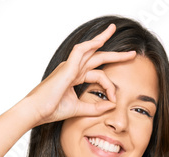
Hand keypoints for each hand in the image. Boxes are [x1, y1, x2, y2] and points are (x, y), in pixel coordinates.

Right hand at [22, 22, 136, 125]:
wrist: (36, 111)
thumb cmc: (51, 110)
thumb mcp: (78, 109)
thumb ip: (94, 108)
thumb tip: (111, 105)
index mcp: (73, 77)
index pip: (97, 74)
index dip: (109, 86)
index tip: (114, 99)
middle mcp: (72, 69)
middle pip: (97, 57)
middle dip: (115, 54)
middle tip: (132, 53)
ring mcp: (69, 66)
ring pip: (90, 49)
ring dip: (104, 40)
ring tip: (115, 33)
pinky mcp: (67, 67)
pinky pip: (80, 50)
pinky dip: (91, 44)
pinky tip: (101, 40)